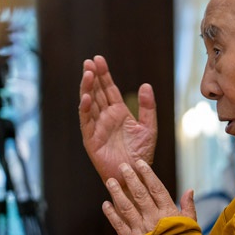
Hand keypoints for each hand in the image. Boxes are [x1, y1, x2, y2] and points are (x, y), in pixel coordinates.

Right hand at [79, 55, 156, 183]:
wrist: (135, 175)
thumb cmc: (142, 155)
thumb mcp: (149, 128)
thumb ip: (148, 107)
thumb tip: (146, 85)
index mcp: (119, 113)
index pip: (109, 89)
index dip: (104, 75)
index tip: (98, 59)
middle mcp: (106, 118)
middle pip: (97, 92)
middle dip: (93, 77)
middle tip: (89, 61)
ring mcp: (97, 127)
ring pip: (89, 104)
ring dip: (87, 89)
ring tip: (87, 73)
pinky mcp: (91, 139)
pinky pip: (86, 121)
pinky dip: (85, 109)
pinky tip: (86, 97)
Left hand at [103, 160, 195, 234]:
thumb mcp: (191, 226)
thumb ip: (189, 207)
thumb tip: (189, 190)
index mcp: (169, 214)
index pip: (157, 189)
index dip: (148, 175)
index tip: (140, 163)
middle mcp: (153, 219)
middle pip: (140, 195)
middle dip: (130, 179)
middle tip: (122, 166)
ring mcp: (141, 230)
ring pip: (126, 207)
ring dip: (117, 193)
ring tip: (110, 181)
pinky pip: (119, 225)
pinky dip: (111, 215)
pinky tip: (105, 205)